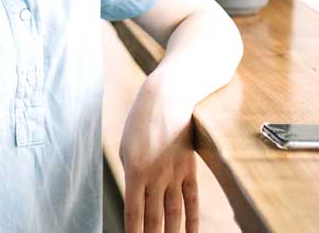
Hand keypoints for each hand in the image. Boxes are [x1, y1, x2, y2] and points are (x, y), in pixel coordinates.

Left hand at [119, 73, 198, 232]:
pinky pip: (191, 201)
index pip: (134, 213)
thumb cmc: (140, 122)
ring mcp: (174, 174)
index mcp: (134, 171)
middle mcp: (155, 176)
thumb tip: (136, 198)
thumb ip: (132, 175)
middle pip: (154, 218)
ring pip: (174, 214)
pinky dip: (192, 221)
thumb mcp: (126, 147)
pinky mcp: (189, 169)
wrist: (167, 98)